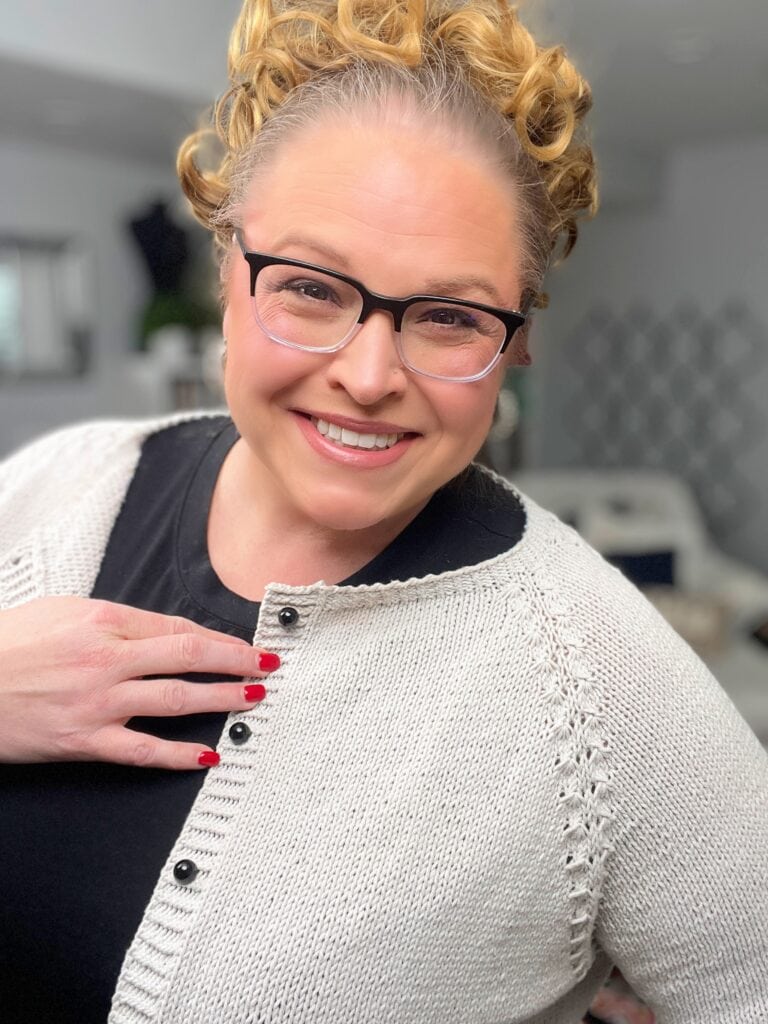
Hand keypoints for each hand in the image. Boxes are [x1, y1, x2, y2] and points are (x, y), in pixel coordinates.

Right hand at [0, 596, 277, 769]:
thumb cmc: (7, 643)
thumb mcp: (62, 611)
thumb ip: (114, 619)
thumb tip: (160, 630)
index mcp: (104, 621)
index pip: (178, 629)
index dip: (219, 638)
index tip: (246, 644)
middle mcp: (107, 659)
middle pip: (189, 657)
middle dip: (236, 661)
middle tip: (268, 665)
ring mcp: (98, 702)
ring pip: (176, 700)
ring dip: (222, 699)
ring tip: (253, 699)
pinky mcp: (84, 740)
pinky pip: (142, 749)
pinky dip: (178, 755)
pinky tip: (208, 755)